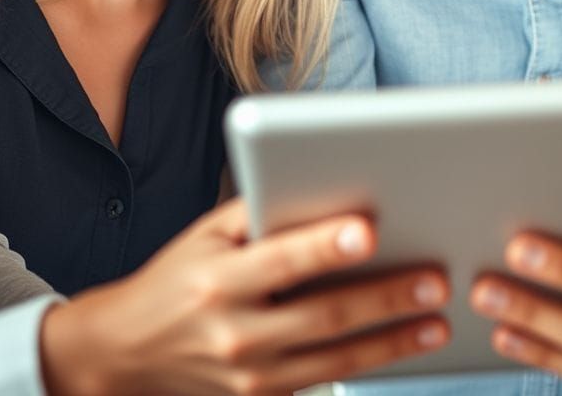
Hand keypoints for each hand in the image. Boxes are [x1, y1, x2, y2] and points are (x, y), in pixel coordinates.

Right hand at [41, 198, 450, 395]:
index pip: (281, 261)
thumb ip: (258, 213)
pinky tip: (404, 344)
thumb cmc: (175, 282)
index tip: (370, 230)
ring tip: (439, 321)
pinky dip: (369, 363)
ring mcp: (249, 378)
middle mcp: (233, 334)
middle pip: (323, 316)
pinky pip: (325, 382)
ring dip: (393, 341)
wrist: (122, 357)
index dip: (325, 246)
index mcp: (216, 282)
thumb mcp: (203, 238)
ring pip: (335, 359)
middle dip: (386, 297)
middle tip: (436, 279)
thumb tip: (322, 186)